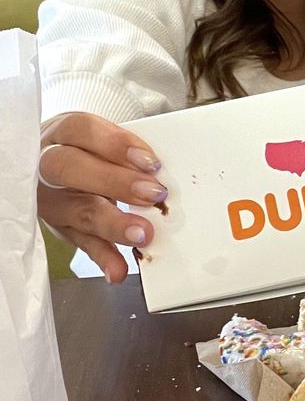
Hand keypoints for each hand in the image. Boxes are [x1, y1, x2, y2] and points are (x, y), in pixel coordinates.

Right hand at [37, 113, 164, 283]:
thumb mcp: (99, 141)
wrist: (54, 166)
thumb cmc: (86, 151)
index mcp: (63, 134)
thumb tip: (158, 171)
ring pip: (77, 210)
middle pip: (72, 168)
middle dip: (115, 182)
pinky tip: (118, 269)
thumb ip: (125, 154)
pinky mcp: (60, 227)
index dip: (116, 145)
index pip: (82, 131)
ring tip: (141, 235)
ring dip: (112, 224)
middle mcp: (49, 165)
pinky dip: (103, 257)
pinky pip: (80, 244)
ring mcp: (51, 199)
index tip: (151, 162)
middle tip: (153, 194)